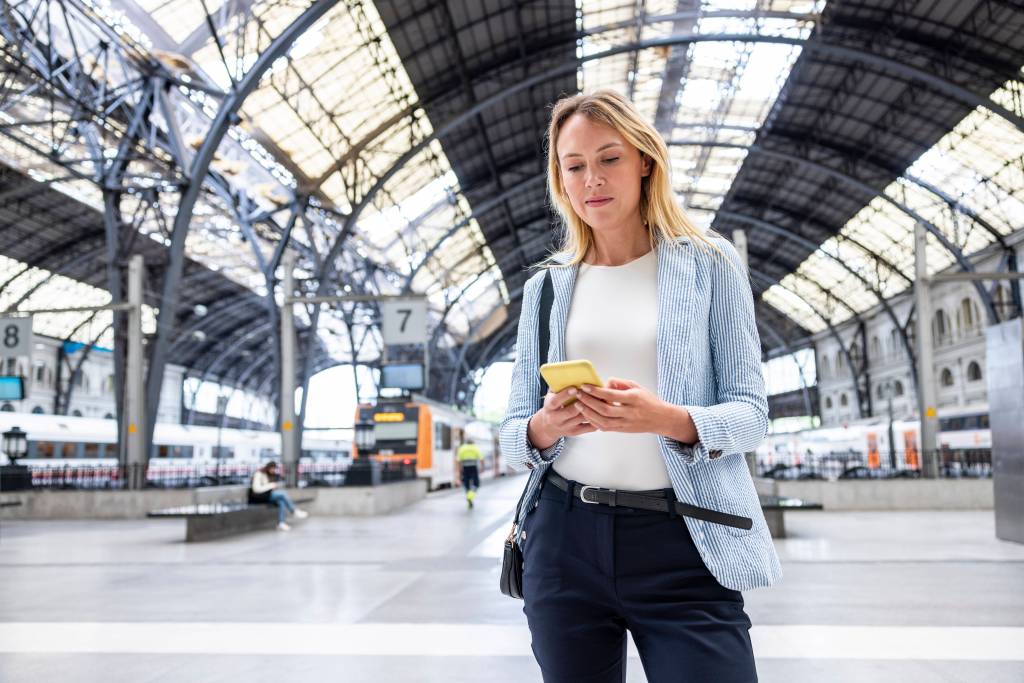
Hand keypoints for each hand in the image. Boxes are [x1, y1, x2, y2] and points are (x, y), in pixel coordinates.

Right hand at [527, 386, 597, 448]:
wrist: (548, 426)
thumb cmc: (553, 406)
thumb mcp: (551, 395)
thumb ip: (558, 386)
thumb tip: (569, 373)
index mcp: (549, 407)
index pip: (555, 401)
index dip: (565, 395)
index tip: (575, 388)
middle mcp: (556, 418)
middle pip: (571, 411)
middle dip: (583, 401)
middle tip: (593, 393)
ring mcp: (566, 426)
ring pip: (582, 418)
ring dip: (592, 408)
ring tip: (602, 400)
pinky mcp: (575, 432)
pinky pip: (588, 427)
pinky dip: (597, 419)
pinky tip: (601, 411)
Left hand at [574, 377, 697, 441]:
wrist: (660, 418)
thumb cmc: (648, 400)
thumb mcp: (637, 386)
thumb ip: (620, 383)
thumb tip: (605, 382)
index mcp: (634, 398)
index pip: (611, 395)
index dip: (596, 391)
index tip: (585, 386)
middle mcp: (630, 412)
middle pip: (605, 409)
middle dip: (589, 402)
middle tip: (578, 395)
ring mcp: (626, 423)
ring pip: (604, 421)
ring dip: (589, 413)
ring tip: (579, 405)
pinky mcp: (623, 430)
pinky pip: (606, 428)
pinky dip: (594, 422)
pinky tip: (587, 415)